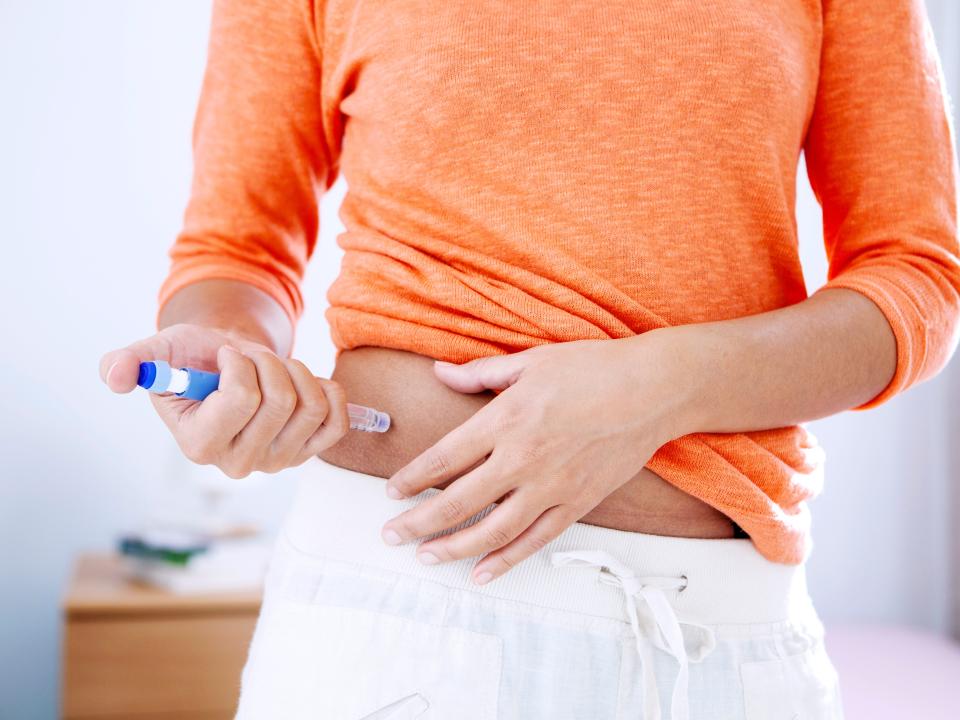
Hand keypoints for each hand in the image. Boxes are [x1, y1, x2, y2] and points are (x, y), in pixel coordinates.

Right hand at [99, 323, 348, 477]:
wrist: (228, 365)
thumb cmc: (194, 360)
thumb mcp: (159, 353)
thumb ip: (128, 362)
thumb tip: (113, 376)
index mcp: (199, 445)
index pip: (242, 398)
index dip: (240, 362)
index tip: (225, 354)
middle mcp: (240, 464)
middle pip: (281, 401)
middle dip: (269, 361)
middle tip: (252, 358)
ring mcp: (278, 461)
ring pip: (313, 405)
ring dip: (297, 370)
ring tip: (273, 369)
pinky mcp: (309, 452)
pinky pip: (337, 422)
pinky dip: (328, 390)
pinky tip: (304, 383)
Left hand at [380, 332, 693, 584]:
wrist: (651, 390)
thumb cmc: (591, 368)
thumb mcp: (530, 362)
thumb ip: (480, 373)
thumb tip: (439, 372)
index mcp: (505, 419)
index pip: (443, 458)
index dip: (411, 479)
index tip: (391, 493)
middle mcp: (522, 459)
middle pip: (458, 501)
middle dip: (418, 522)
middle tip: (390, 536)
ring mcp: (551, 487)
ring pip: (492, 530)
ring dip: (453, 548)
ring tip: (425, 556)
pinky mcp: (577, 504)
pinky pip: (535, 541)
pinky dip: (506, 561)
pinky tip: (480, 573)